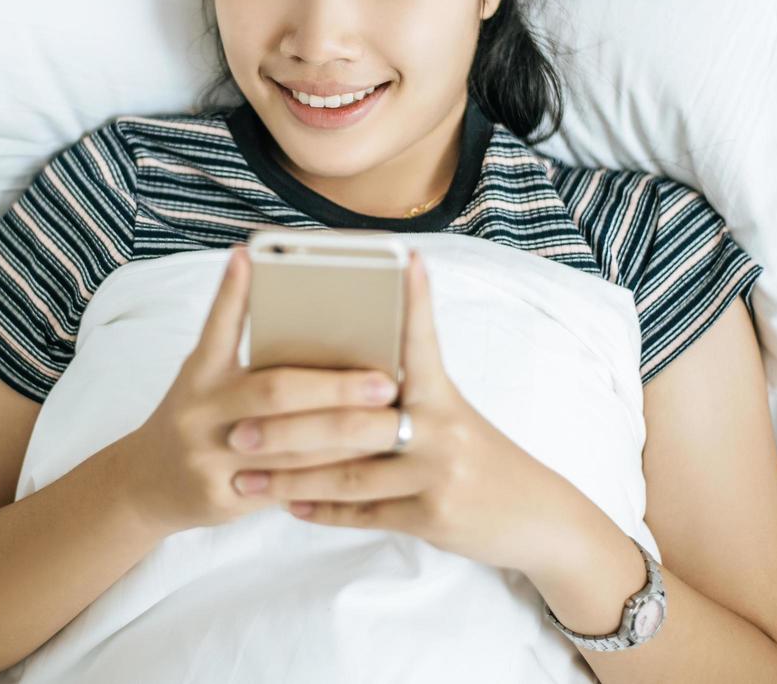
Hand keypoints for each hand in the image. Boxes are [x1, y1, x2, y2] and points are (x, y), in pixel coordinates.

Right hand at [121, 244, 402, 536]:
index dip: (233, 291)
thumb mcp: (204, 378)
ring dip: (344, 436)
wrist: (146, 482)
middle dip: (335, 387)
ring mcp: (205, 456)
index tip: (252, 256)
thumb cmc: (195, 418)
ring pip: (289, 447)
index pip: (218, 325)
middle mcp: (198, 410)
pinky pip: (284, 486)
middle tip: (385, 384)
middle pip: (273, 391)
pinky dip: (325, 476)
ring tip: (391, 425)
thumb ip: (246, 356)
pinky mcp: (218, 496)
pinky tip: (363, 465)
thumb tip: (309, 320)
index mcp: (198, 373)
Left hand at [235, 249, 555, 572]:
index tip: (403, 259)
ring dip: (291, 479)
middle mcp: (442, 429)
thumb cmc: (481, 457)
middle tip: (239, 430)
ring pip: (349, 474)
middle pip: (352, 423)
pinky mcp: (434, 516)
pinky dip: (324, 509)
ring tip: (246, 478)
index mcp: (442, 395)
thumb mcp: (453, 416)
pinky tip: (290, 505)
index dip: (414, 301)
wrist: (537, 517)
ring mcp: (439, 473)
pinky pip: (365, 513)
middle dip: (289, 428)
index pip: (420, 341)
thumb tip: (340, 372)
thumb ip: (405, 396)